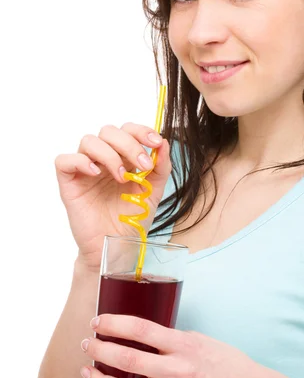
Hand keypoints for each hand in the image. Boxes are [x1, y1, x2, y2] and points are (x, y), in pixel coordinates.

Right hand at [54, 123, 171, 269]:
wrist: (116, 247)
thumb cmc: (131, 220)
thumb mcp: (154, 191)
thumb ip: (161, 167)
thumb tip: (163, 143)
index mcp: (123, 158)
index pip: (128, 130)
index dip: (141, 131)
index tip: (155, 142)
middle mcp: (103, 159)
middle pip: (109, 131)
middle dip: (129, 143)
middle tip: (142, 165)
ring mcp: (85, 170)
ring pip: (88, 140)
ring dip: (109, 154)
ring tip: (121, 177)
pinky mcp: (69, 183)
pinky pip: (64, 160)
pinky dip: (80, 161)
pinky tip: (96, 173)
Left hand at [80, 314, 260, 377]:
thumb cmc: (226, 363)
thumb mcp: (200, 339)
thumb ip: (171, 338)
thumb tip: (141, 334)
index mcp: (184, 346)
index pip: (142, 329)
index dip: (115, 323)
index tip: (99, 320)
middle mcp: (177, 372)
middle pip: (128, 359)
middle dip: (101, 349)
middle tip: (89, 342)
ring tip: (87, 369)